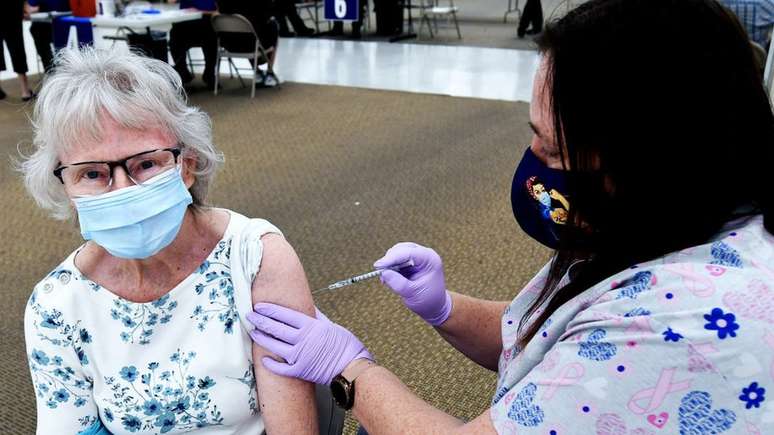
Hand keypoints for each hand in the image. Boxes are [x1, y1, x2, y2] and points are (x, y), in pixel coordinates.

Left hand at [247, 304, 372, 384]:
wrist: (352, 368)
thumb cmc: (346, 346)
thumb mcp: (332, 326)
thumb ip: (317, 317)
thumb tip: (308, 307)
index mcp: (311, 326)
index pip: (285, 315)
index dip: (270, 310)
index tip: (259, 306)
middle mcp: (303, 340)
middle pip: (276, 328)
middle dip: (261, 320)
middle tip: (249, 315)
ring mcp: (300, 356)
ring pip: (275, 346)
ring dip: (262, 338)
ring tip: (253, 332)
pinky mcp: (300, 371)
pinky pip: (281, 368)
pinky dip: (271, 364)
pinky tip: (263, 359)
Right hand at [374, 242, 452, 325]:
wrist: (434, 306)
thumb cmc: (428, 300)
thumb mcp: (412, 293)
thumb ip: (398, 283)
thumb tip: (383, 272)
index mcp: (430, 260)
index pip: (409, 253)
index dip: (392, 258)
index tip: (378, 266)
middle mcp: (425, 254)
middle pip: (401, 249)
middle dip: (390, 260)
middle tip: (380, 273)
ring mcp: (418, 256)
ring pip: (397, 252)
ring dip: (389, 264)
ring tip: (386, 279)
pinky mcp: (411, 261)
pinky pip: (397, 259)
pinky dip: (391, 266)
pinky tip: (389, 277)